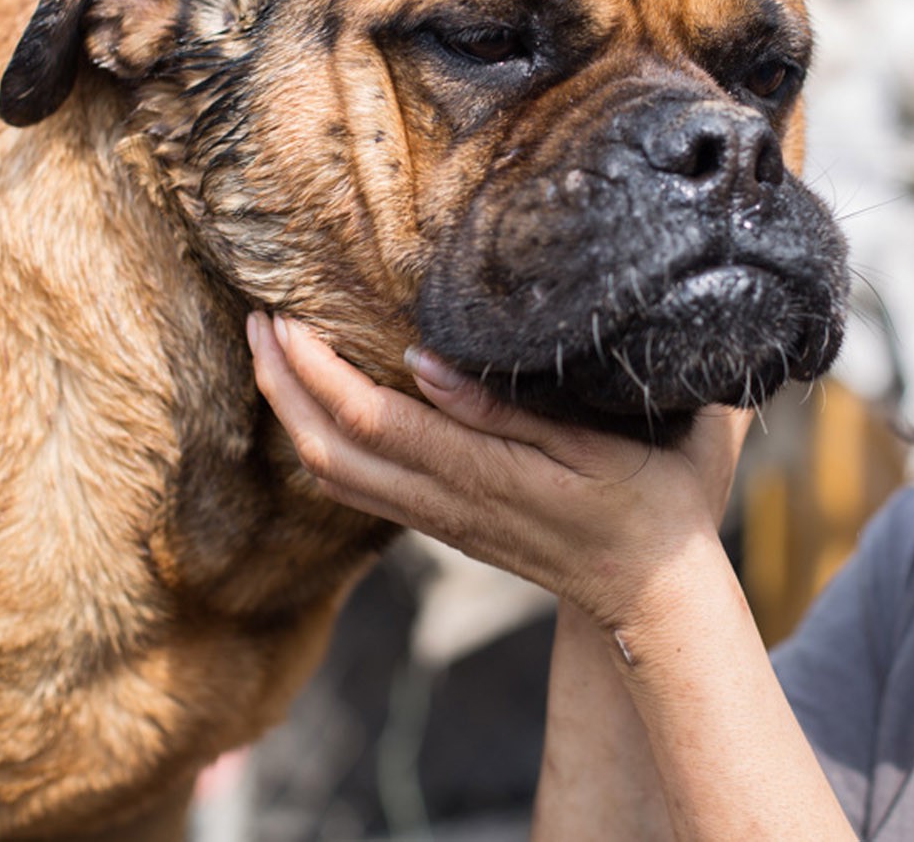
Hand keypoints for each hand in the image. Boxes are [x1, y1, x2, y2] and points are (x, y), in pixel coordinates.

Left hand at [246, 312, 751, 630]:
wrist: (656, 599)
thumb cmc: (650, 504)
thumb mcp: (600, 444)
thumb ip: (509, 408)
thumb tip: (422, 362)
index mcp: (479, 477)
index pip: (367, 422)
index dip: (314, 370)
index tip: (285, 314)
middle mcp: (444, 505)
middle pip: (326, 452)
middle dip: (280, 383)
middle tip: (257, 315)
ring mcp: (439, 522)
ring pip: (332, 476)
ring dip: (291, 410)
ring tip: (273, 349)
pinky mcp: (444, 526)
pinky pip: (357, 488)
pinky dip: (320, 438)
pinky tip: (321, 400)